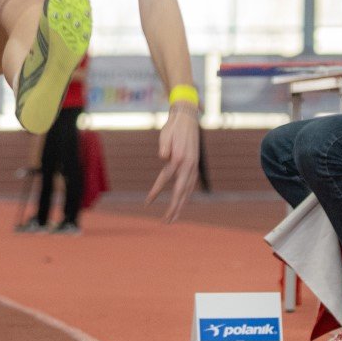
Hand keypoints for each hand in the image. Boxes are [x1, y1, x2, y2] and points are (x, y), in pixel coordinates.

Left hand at [146, 105, 199, 222]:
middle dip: (174, 208)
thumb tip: (162, 158)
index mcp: (180, 158)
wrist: (188, 119)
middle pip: (181, 191)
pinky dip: (185, 196)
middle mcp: (189, 165)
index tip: (147, 202)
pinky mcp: (194, 166)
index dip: (156, 190)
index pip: (166, 178)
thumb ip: (164, 146)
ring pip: (187, 191)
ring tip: (173, 218)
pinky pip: (190, 185)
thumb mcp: (165, 134)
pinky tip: (181, 203)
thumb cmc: (173, 127)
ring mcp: (193, 167)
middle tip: (166, 222)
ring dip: (181, 205)